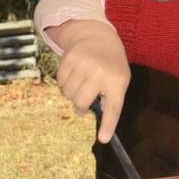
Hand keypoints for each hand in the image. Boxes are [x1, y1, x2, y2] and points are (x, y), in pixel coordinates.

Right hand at [50, 19, 129, 142]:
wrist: (99, 38)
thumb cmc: (111, 67)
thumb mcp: (118, 80)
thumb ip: (109, 99)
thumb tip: (92, 115)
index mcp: (118, 82)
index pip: (113, 108)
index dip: (108, 125)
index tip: (103, 139)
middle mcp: (101, 73)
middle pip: (82, 103)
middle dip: (80, 106)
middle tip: (84, 102)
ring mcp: (85, 64)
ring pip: (69, 93)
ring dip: (72, 92)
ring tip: (82, 81)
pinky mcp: (70, 58)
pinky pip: (60, 82)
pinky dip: (64, 81)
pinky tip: (74, 72)